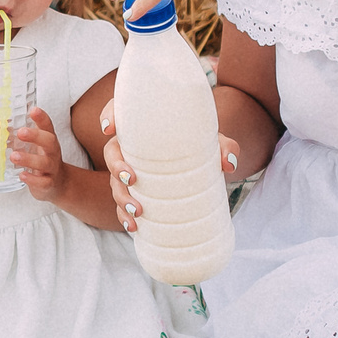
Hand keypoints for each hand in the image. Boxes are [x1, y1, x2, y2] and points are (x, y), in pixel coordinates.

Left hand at [8, 107, 69, 201]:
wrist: (59, 184)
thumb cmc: (42, 159)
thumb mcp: (35, 145)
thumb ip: (21, 134)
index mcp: (48, 140)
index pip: (47, 126)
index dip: (42, 117)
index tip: (33, 109)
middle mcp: (52, 152)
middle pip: (49, 141)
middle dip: (35, 136)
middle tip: (21, 132)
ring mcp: (51, 168)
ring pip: (44, 163)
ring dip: (29, 159)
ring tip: (14, 156)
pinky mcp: (48, 183)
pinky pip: (43, 182)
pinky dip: (32, 179)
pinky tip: (22, 176)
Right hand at [98, 99, 242, 232]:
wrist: (202, 161)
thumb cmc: (201, 142)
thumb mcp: (214, 141)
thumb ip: (224, 146)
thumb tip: (228, 165)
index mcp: (143, 125)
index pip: (120, 110)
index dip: (109, 115)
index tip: (110, 128)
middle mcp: (131, 146)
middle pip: (112, 152)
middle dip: (116, 167)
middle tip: (133, 179)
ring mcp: (130, 170)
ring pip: (115, 182)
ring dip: (122, 197)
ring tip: (138, 212)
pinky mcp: (135, 192)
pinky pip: (122, 204)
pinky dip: (124, 216)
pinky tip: (133, 227)